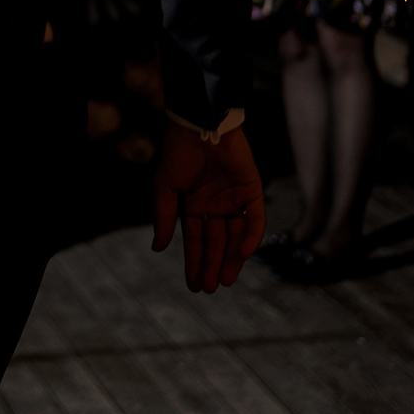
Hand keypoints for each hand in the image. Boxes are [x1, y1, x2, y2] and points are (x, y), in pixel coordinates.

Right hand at [152, 123, 265, 292]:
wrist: (200, 124)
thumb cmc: (178, 152)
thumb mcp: (164, 186)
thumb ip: (164, 217)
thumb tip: (158, 248)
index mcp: (192, 204)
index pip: (195, 240)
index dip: (194, 262)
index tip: (193, 285)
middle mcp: (214, 205)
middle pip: (215, 243)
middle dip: (212, 266)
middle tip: (209, 289)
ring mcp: (234, 199)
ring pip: (235, 236)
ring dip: (232, 258)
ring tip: (225, 280)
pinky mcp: (252, 191)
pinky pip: (255, 219)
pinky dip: (251, 237)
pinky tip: (243, 254)